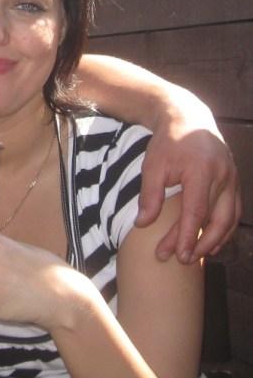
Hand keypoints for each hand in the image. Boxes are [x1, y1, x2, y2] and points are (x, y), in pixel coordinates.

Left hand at [136, 91, 239, 263]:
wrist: (188, 117)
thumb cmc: (168, 142)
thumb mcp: (152, 165)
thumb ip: (149, 195)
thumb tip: (142, 224)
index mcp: (201, 170)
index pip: (195, 212)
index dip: (185, 236)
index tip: (173, 254)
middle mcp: (222, 176)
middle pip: (215, 220)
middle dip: (200, 244)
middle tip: (183, 260)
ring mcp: (232, 179)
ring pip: (229, 218)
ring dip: (215, 240)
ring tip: (197, 256)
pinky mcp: (234, 181)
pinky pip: (233, 211)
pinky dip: (224, 229)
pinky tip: (212, 241)